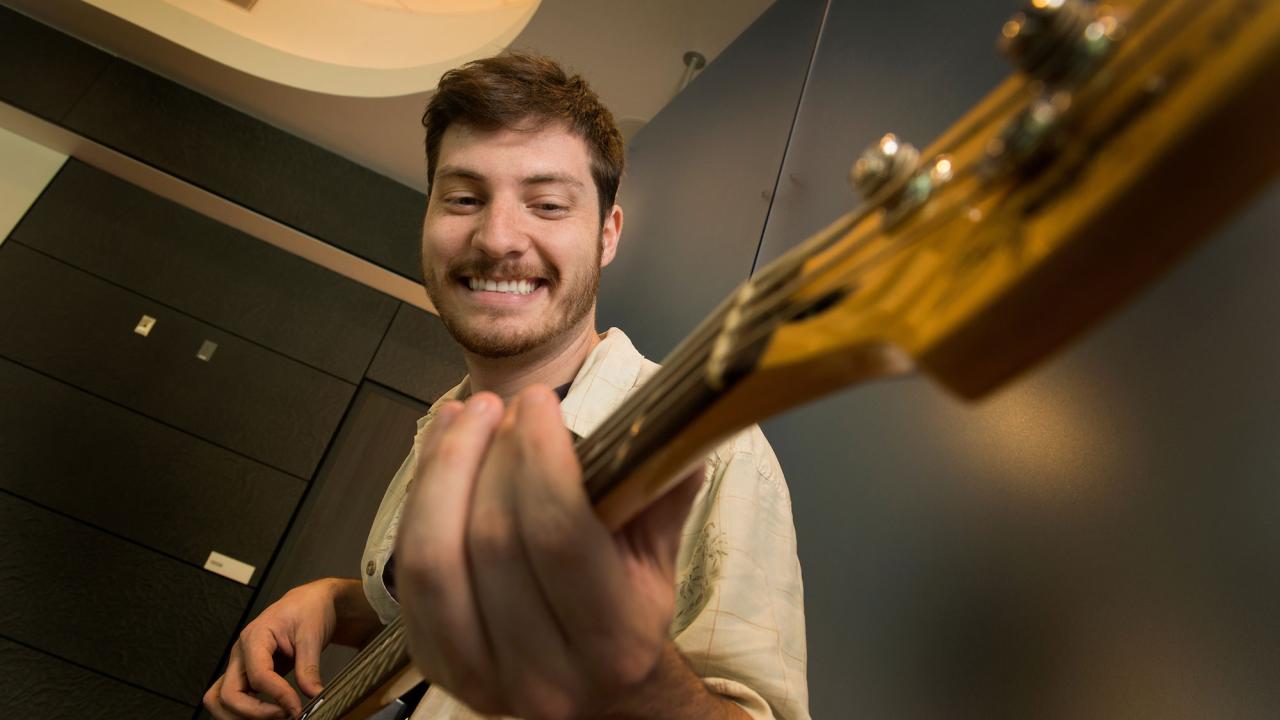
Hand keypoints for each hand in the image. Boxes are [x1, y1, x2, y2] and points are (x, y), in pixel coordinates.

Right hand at [203, 579, 346, 718]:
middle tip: (285, 715)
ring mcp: (239, 664)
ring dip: (241, 716)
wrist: (307, 602)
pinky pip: (231, 698)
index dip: (278, 696)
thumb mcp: (313, 636)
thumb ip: (310, 668)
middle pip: (228, 694)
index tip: (297, 708)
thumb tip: (313, 695)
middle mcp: (241, 652)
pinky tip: (267, 713)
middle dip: (254, 713)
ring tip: (275, 716)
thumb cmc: (307, 611)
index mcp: (256, 636)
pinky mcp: (244, 673)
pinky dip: (243, 712)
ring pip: (220, 700)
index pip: (258, 675)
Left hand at [395, 385, 702, 718]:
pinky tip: (440, 450)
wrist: (599, 692)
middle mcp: (544, 675)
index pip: (560, 536)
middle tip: (505, 405)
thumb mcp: (659, 554)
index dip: (540, 457)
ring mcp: (480, 676)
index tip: (539, 401)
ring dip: (444, 469)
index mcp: (614, 644)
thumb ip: (659, 488)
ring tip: (467, 415)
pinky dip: (418, 499)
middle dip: (492, 454)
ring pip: (432, 557)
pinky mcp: (434, 664)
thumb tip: (661, 415)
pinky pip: (406, 570)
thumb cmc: (629, 609)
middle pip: (492, 540)